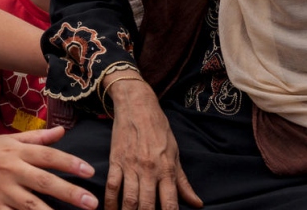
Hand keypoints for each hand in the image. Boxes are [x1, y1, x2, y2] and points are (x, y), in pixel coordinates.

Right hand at [0, 126, 97, 209]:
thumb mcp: (7, 141)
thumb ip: (36, 138)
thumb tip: (62, 131)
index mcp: (15, 152)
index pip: (47, 156)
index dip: (70, 162)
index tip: (90, 171)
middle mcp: (10, 171)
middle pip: (43, 182)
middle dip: (69, 193)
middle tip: (92, 202)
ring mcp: (0, 192)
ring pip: (30, 205)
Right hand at [106, 78, 202, 209]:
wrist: (137, 105)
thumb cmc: (159, 129)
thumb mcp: (175, 153)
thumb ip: (182, 181)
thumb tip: (197, 204)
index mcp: (167, 169)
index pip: (170, 203)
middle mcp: (149, 170)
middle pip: (146, 205)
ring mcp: (131, 166)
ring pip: (128, 199)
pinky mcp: (115, 160)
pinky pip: (112, 185)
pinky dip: (110, 201)